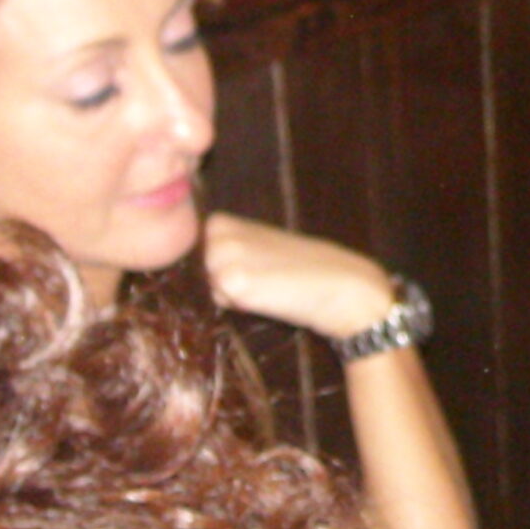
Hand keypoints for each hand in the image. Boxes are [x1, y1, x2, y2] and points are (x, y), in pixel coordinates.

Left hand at [202, 214, 398, 344]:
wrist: (338, 281)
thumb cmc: (301, 267)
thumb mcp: (257, 247)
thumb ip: (227, 252)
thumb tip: (191, 278)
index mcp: (221, 221)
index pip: (195, 261)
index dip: (222, 272)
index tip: (254, 265)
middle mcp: (217, 233)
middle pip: (199, 278)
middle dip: (224, 284)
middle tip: (264, 277)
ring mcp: (222, 255)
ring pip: (209, 291)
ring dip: (232, 296)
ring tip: (267, 285)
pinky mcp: (232, 281)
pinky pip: (221, 303)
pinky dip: (241, 306)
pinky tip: (267, 296)